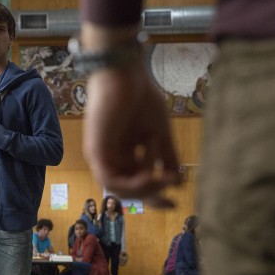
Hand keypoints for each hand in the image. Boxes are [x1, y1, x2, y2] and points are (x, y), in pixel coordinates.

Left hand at [81, 24, 179, 204]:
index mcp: (126, 152)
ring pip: (118, 189)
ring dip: (142, 190)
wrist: (124, 72)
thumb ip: (167, 156)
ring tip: (161, 181)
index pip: (138, 182)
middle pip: (129, 189)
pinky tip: (149, 176)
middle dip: (151, 196)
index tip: (175, 203)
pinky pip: (109, 179)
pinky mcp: (95, 150)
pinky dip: (130, 184)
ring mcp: (101, 154)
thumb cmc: (140, 95)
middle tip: (170, 194)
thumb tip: (179, 181)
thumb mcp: (159, 132)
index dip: (155, 196)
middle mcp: (111, 156)